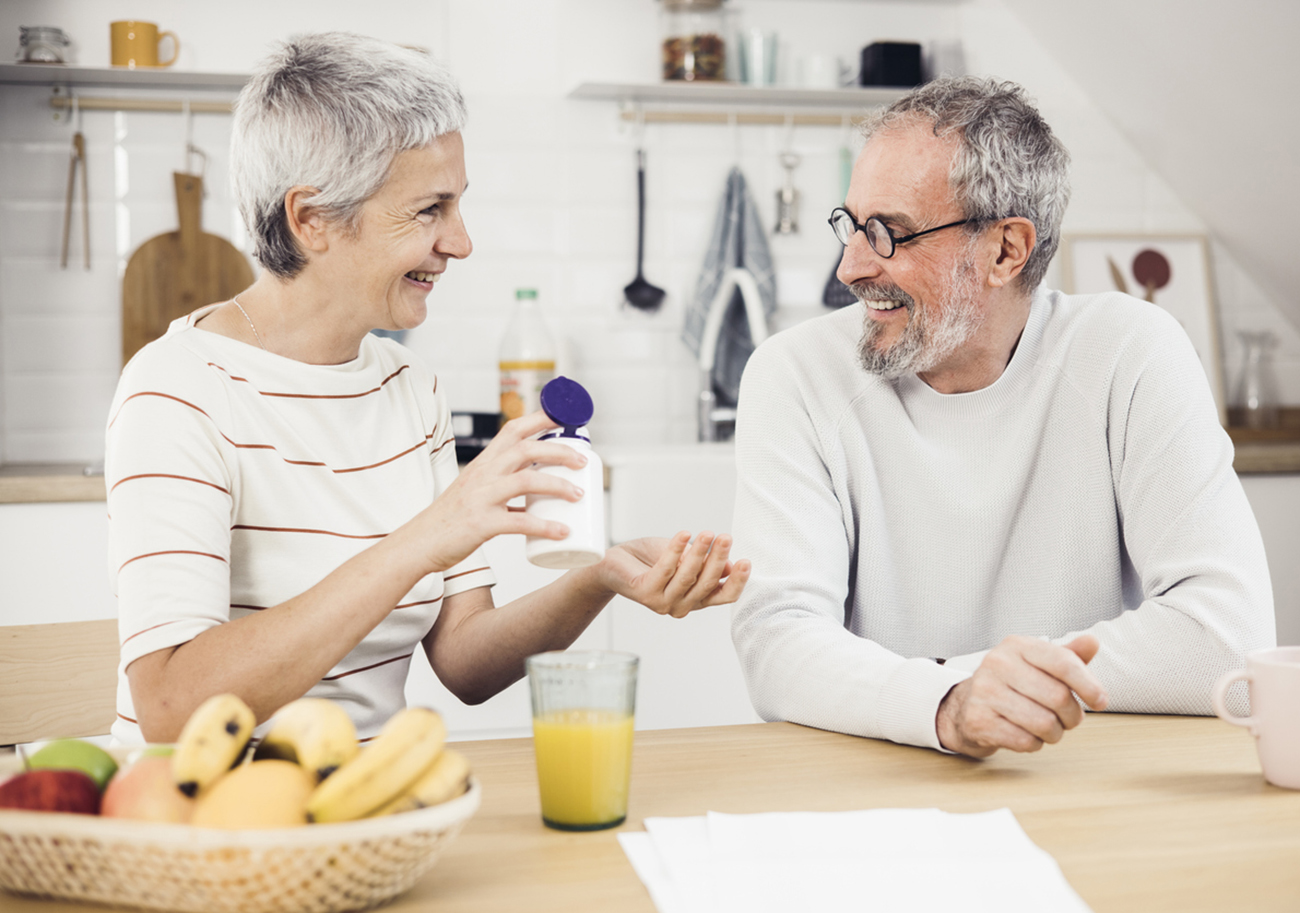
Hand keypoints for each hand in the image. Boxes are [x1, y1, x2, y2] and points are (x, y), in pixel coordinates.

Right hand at [396, 411, 586, 574]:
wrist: (419, 543)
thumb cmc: (450, 518)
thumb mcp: (475, 488)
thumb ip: (502, 482)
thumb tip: (538, 484)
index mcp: (483, 462)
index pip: (513, 429)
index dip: (541, 419)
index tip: (566, 417)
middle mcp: (482, 474)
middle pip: (526, 450)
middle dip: (559, 451)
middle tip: (583, 461)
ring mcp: (481, 498)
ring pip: (526, 481)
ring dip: (558, 485)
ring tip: (579, 494)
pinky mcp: (481, 524)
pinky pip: (519, 521)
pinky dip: (544, 526)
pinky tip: (562, 531)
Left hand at [595, 531, 750, 618]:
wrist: (613, 562)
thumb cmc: (650, 559)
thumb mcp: (684, 557)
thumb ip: (704, 563)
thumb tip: (729, 565)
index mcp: (695, 599)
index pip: (722, 596)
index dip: (736, 582)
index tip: (746, 561)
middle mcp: (680, 606)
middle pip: (707, 585)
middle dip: (718, 559)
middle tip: (725, 538)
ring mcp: (662, 603)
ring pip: (688, 577)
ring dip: (699, 553)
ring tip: (707, 534)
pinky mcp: (645, 594)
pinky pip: (665, 569)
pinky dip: (676, 550)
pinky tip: (684, 535)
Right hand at [935, 634, 1108, 757]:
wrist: (965, 705)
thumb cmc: (1011, 684)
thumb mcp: (1038, 664)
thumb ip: (1067, 655)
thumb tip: (1093, 641)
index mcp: (1017, 646)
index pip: (1063, 662)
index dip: (1089, 684)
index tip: (1100, 701)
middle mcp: (997, 663)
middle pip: (1058, 697)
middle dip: (1072, 716)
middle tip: (1068, 719)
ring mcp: (984, 692)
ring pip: (1044, 723)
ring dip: (1055, 733)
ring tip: (1048, 728)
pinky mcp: (978, 720)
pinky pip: (1025, 741)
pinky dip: (1034, 743)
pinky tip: (1027, 734)